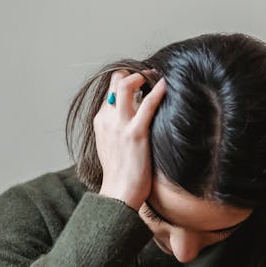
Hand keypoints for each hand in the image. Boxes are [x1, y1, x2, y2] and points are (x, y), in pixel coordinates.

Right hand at [95, 69, 166, 210]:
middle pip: (115, 81)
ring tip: (155, 76)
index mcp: (100, 121)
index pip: (110, 90)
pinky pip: (148, 104)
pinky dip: (157, 90)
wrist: (119, 193)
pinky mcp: (135, 133)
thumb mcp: (111, 146)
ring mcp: (120, 125)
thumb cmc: (120, 174)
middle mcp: (107, 119)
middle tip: (147, 75)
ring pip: (126, 85)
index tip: (139, 82)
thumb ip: (117, 129)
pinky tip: (165, 84)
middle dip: (131, 73)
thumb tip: (132, 118)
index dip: (125, 82)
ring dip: (142, 76)